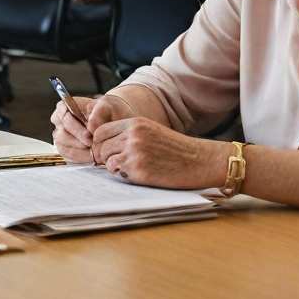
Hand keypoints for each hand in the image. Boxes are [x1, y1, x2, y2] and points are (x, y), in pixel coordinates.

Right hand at [49, 92, 132, 163]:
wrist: (114, 121)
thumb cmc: (109, 111)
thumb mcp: (108, 105)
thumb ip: (99, 112)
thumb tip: (90, 126)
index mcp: (65, 106)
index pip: (63, 116)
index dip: (75, 127)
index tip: (89, 135)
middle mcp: (60, 121)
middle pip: (62, 133)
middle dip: (78, 141)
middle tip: (93, 145)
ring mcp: (61, 135)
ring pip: (63, 146)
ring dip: (79, 151)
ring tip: (94, 151)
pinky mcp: (65, 147)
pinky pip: (67, 155)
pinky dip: (79, 157)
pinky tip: (91, 156)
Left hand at [89, 117, 228, 188]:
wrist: (199, 160)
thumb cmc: (176, 149)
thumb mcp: (151, 131)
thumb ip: (129, 134)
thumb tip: (104, 145)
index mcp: (135, 123)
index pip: (101, 131)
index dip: (99, 142)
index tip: (104, 151)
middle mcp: (132, 135)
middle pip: (100, 146)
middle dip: (103, 156)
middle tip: (114, 163)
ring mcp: (135, 152)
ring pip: (106, 160)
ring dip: (113, 166)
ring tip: (127, 168)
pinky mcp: (139, 170)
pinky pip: (117, 172)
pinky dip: (122, 174)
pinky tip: (135, 174)